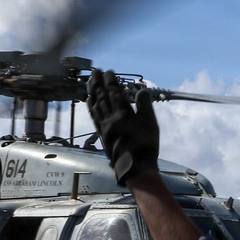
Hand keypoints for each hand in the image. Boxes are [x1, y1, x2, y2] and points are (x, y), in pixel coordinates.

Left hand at [86, 69, 159, 184]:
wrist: (135, 168)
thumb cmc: (145, 146)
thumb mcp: (150, 124)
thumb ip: (145, 106)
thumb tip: (141, 90)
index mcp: (123, 114)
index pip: (115, 93)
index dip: (111, 81)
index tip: (108, 72)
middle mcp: (111, 118)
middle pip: (102, 97)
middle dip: (98, 83)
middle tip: (95, 71)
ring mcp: (104, 126)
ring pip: (96, 105)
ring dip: (92, 92)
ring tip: (89, 82)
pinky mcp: (101, 134)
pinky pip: (94, 117)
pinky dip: (91, 106)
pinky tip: (89, 101)